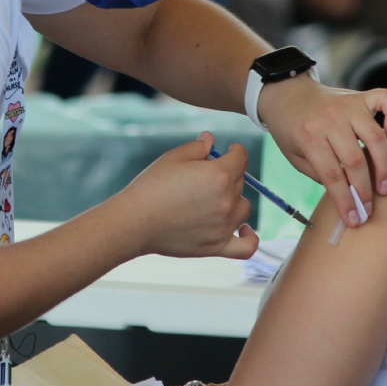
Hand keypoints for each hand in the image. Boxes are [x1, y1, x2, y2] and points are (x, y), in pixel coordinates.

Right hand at [113, 132, 257, 259]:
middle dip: (227, 174)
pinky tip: (245, 230)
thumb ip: (198, 147)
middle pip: (240, 182)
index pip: (241, 158)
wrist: (136, 221)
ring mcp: (224, 225)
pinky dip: (250, 238)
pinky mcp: (217, 246)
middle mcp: (227, 200)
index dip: (235, 151)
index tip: (229, 151)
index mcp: (219, 175)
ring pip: (244, 208)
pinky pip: (246, 246)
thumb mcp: (173, 158)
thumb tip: (211, 139)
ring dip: (234, 200)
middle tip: (204, 177)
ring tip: (214, 199)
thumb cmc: (152, 187)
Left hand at [258, 79, 386, 228]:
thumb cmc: (291, 129)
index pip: (332, 175)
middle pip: (355, 160)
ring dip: (383, 166)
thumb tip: (347, 192)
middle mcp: (331, 119)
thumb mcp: (295, 156)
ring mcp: (348, 106)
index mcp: (309, 136)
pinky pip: (386, 100)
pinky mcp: (360, 96)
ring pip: (375, 137)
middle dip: (364, 190)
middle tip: (369, 208)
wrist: (287, 95)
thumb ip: (319, 173)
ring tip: (384, 186)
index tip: (354, 219)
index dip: (345, 200)